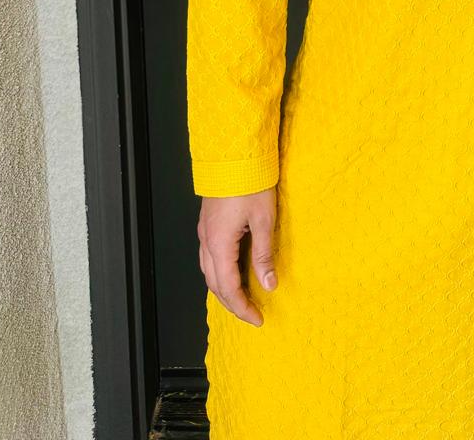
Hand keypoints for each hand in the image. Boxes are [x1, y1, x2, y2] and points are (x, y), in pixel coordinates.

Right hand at [197, 188, 277, 326]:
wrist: (234, 154)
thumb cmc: (250, 182)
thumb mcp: (264, 220)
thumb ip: (263, 254)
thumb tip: (268, 283)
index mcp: (219, 244)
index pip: (229, 288)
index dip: (243, 307)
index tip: (257, 318)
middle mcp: (207, 240)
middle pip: (215, 284)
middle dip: (232, 303)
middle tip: (251, 313)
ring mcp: (204, 231)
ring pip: (209, 271)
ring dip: (224, 289)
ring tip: (242, 298)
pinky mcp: (208, 223)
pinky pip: (209, 257)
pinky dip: (219, 272)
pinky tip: (232, 272)